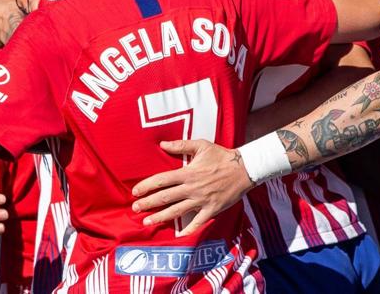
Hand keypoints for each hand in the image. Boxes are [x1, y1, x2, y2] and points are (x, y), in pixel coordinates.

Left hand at [130, 140, 253, 235]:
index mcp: (188, 173)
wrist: (244, 169)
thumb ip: (181, 145)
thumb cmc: (222, 156)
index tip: (135, 191)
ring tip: (147, 222)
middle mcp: (192, 188)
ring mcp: (201, 201)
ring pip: (177, 211)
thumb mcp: (202, 145)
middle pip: (165, 197)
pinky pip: (197, 222)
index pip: (162, 180)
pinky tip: (177, 235)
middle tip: (135, 208)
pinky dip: (187, 230)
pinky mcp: (211, 210)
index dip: (147, 186)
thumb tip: (162, 144)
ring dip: (160, 217)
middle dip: (148, 203)